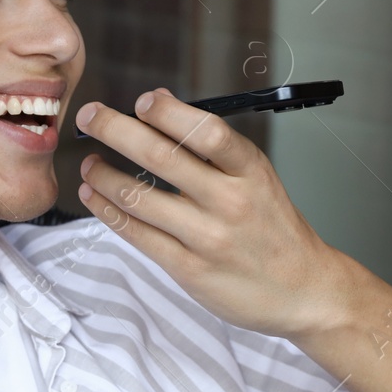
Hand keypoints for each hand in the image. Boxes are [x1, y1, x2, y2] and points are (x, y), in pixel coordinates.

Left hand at [74, 89, 360, 340]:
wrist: (303, 290)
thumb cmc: (274, 229)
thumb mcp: (257, 178)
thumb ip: (213, 147)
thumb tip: (160, 104)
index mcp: (251, 171)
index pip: (207, 131)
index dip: (169, 112)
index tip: (143, 100)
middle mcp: (230, 201)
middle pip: (162, 157)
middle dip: (116, 130)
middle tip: (88, 116)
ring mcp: (207, 237)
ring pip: (139, 197)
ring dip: (103, 175)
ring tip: (88, 163)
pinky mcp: (188, 268)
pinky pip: (137, 234)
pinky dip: (107, 210)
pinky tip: (94, 195)